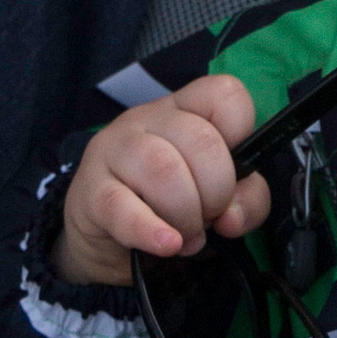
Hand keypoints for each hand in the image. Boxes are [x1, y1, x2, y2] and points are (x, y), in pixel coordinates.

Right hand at [56, 78, 264, 286]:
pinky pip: (122, 207)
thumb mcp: (215, 196)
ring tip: (186, 236)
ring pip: (163, 168)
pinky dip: (151, 230)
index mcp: (184, 109)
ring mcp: (114, 149)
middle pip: (200, 139)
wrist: (104, 237)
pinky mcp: (90, 190)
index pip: (223, 94)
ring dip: (186, 213)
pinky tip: (167, 243)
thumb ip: (245, 200)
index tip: (236, 170)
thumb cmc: (167, 204)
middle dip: (217, 191)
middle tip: (209, 217)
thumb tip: (234, 216)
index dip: (241, 131)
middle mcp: (147, 118)